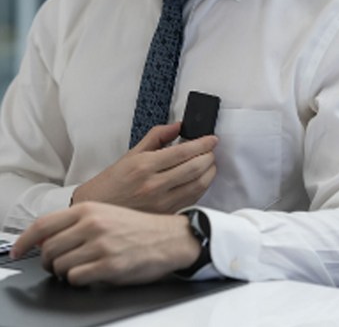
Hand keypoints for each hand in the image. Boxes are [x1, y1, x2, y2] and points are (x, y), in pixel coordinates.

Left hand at [10, 202, 200, 285]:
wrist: (170, 237)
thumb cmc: (140, 226)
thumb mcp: (108, 214)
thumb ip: (79, 222)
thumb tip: (49, 239)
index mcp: (90, 209)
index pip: (43, 225)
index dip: (24, 241)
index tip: (17, 251)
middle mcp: (92, 225)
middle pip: (47, 250)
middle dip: (49, 261)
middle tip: (60, 263)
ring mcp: (100, 245)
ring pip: (59, 267)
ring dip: (65, 271)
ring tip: (81, 267)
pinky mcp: (108, 266)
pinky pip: (75, 279)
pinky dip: (79, 280)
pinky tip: (93, 273)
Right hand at [72, 123, 216, 213]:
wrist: (97, 209)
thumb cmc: (112, 183)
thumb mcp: (131, 154)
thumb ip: (157, 137)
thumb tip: (178, 126)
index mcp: (144, 166)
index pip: (183, 151)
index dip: (203, 143)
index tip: (212, 139)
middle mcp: (154, 185)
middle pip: (194, 168)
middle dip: (209, 156)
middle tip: (211, 149)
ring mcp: (161, 203)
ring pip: (198, 185)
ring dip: (210, 172)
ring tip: (209, 163)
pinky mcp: (165, 215)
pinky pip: (192, 199)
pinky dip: (202, 187)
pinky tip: (201, 179)